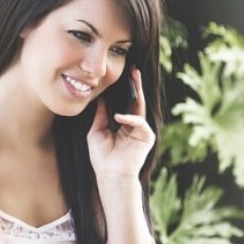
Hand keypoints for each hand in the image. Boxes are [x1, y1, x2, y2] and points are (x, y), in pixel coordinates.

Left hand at [86, 67, 155, 181]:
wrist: (110, 174)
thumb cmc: (102, 157)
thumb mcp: (96, 131)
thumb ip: (100, 115)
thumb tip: (100, 98)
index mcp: (122, 124)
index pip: (124, 103)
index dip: (122, 91)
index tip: (120, 75)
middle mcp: (133, 125)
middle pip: (135, 101)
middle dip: (134, 85)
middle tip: (133, 69)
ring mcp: (141, 131)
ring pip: (140, 107)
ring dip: (137, 91)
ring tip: (133, 76)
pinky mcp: (147, 137)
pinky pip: (139, 122)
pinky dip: (129, 118)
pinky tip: (118, 117)